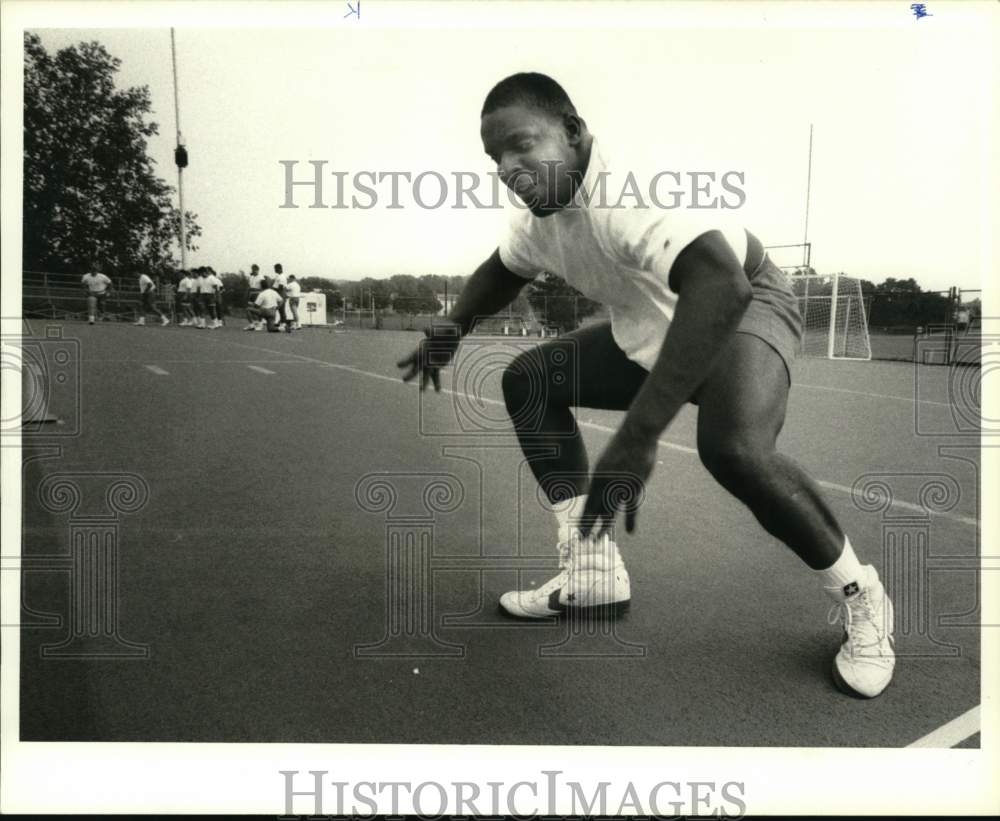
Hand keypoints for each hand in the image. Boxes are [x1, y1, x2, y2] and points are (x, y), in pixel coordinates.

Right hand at [396, 321, 461, 391]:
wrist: (452, 334)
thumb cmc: (445, 329)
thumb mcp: (440, 329)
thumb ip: (433, 331)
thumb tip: (426, 330)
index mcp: (423, 347)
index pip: (414, 355)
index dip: (406, 360)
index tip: (398, 365)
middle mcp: (425, 356)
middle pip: (417, 366)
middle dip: (411, 373)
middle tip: (404, 380)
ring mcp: (431, 362)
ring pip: (426, 374)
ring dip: (424, 382)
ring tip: (421, 390)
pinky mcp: (438, 365)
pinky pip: (436, 376)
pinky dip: (437, 383)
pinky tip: (438, 391)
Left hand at [579, 420, 657, 537]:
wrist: (637, 434)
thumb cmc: (624, 445)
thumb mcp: (609, 460)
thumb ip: (607, 477)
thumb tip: (606, 489)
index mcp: (597, 477)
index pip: (588, 502)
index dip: (584, 517)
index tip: (579, 529)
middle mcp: (605, 483)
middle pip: (595, 510)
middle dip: (588, 526)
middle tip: (582, 540)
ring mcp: (620, 486)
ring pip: (610, 511)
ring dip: (603, 528)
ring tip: (597, 541)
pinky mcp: (634, 487)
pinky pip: (631, 507)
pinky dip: (631, 520)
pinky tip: (630, 532)